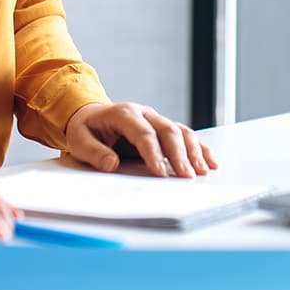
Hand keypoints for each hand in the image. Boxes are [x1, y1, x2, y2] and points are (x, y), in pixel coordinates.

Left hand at [64, 101, 217, 176]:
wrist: (90, 116)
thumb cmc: (85, 129)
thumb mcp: (79, 140)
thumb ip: (94, 152)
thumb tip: (112, 165)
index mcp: (123, 114)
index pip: (143, 133)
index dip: (153, 153)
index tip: (161, 173)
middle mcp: (144, 114)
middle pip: (167, 131)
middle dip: (179, 154)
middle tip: (186, 176)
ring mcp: (156, 119)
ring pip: (180, 132)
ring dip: (193, 151)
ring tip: (202, 171)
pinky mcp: (163, 128)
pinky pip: (185, 135)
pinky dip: (199, 148)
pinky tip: (210, 161)